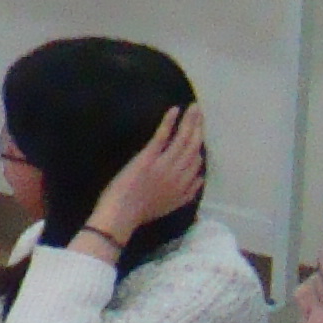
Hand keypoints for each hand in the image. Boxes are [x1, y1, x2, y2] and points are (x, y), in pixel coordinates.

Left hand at [85, 104, 205, 248]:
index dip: (198, 147)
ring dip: (190, 121)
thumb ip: (187, 194)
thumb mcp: (170, 206)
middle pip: (193, 147)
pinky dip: (170, 122)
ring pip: (183, 139)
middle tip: (200, 113)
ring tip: (194, 108)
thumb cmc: (140, 212)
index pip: (197, 162)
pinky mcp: (149, 157)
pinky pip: (163, 136)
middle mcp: (179, 174)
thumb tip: (200, 179)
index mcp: (184, 187)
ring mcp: (164, 164)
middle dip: (198, 129)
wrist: (121, 215)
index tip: (198, 135)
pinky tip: (176, 110)